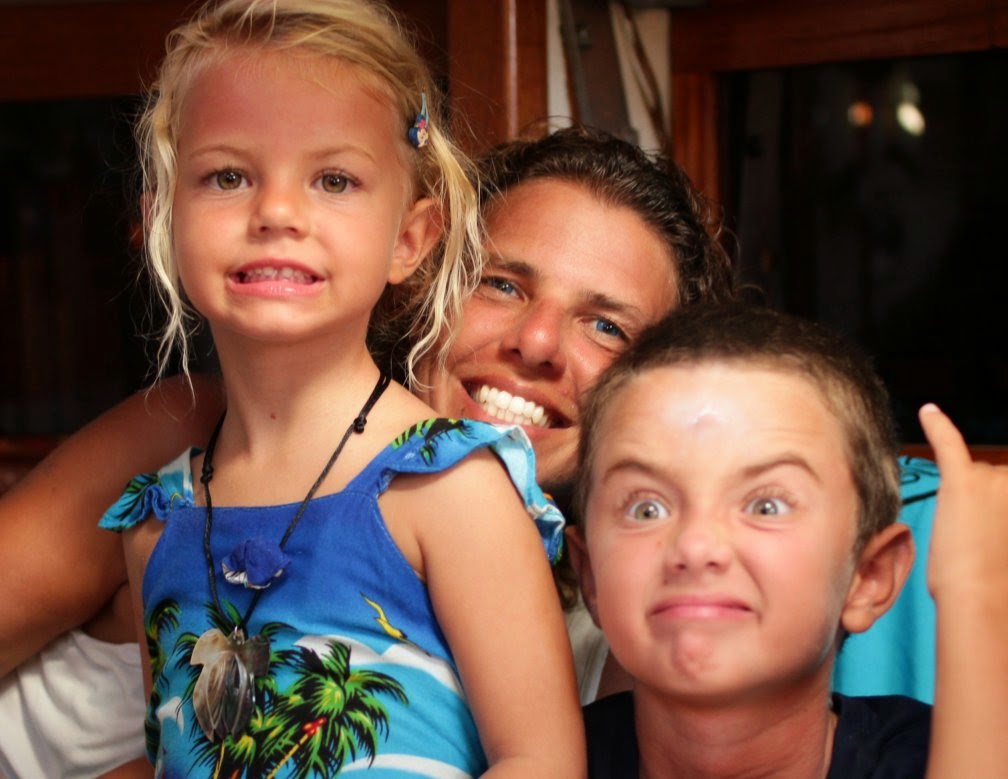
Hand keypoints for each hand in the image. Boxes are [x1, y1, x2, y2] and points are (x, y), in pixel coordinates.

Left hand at [919, 403, 1007, 600]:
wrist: (981, 598)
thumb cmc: (1001, 579)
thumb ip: (1003, 514)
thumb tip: (994, 514)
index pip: (1006, 483)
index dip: (998, 505)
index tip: (992, 520)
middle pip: (996, 478)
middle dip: (985, 503)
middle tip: (983, 539)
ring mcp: (994, 479)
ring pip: (976, 475)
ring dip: (967, 498)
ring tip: (969, 535)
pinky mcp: (962, 481)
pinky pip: (948, 445)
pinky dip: (938, 427)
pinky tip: (928, 412)